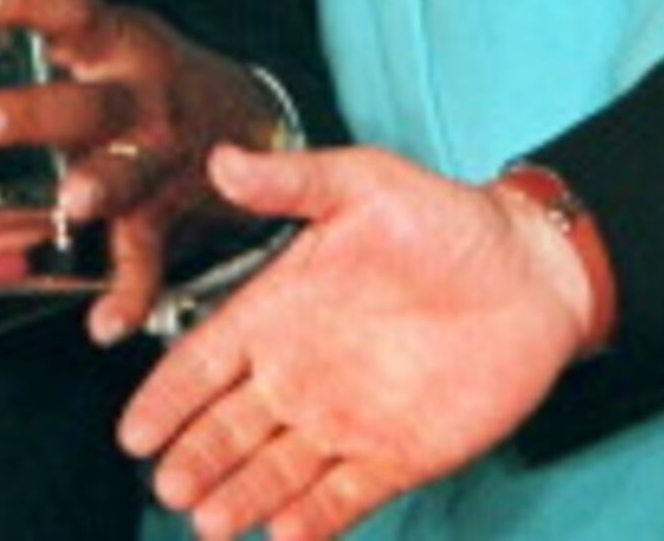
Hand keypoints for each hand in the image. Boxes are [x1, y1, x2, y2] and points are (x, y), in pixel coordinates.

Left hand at [0, 0, 292, 345]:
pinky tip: (104, 323)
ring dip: (95, 189)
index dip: (21, 0)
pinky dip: (129, 294)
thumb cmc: (144, 81)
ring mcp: (156, 161)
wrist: (245, 119)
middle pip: (87, 104)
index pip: (70, 11)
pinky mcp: (168, 217)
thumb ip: (29, 44)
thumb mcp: (102, 42)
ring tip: (70, 201)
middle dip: (33, 115)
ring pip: (124, 177)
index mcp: (118, 47)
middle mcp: (139, 101)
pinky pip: (149, 260)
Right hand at [117, 144, 597, 540]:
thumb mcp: (363, 185)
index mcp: (279, 312)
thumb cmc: (444, 219)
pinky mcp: (398, 455)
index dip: (167, 397)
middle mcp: (301, 373)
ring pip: (277, 470)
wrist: (531, 270)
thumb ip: (292, 183)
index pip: (203, 362)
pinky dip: (315, 519)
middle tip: (169, 486)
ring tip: (212, 522)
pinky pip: (346, 496)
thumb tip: (221, 160)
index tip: (133, 432)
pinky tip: (285, 534)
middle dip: (196, 459)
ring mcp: (346, 419)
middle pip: (229, 428)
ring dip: (243, 496)